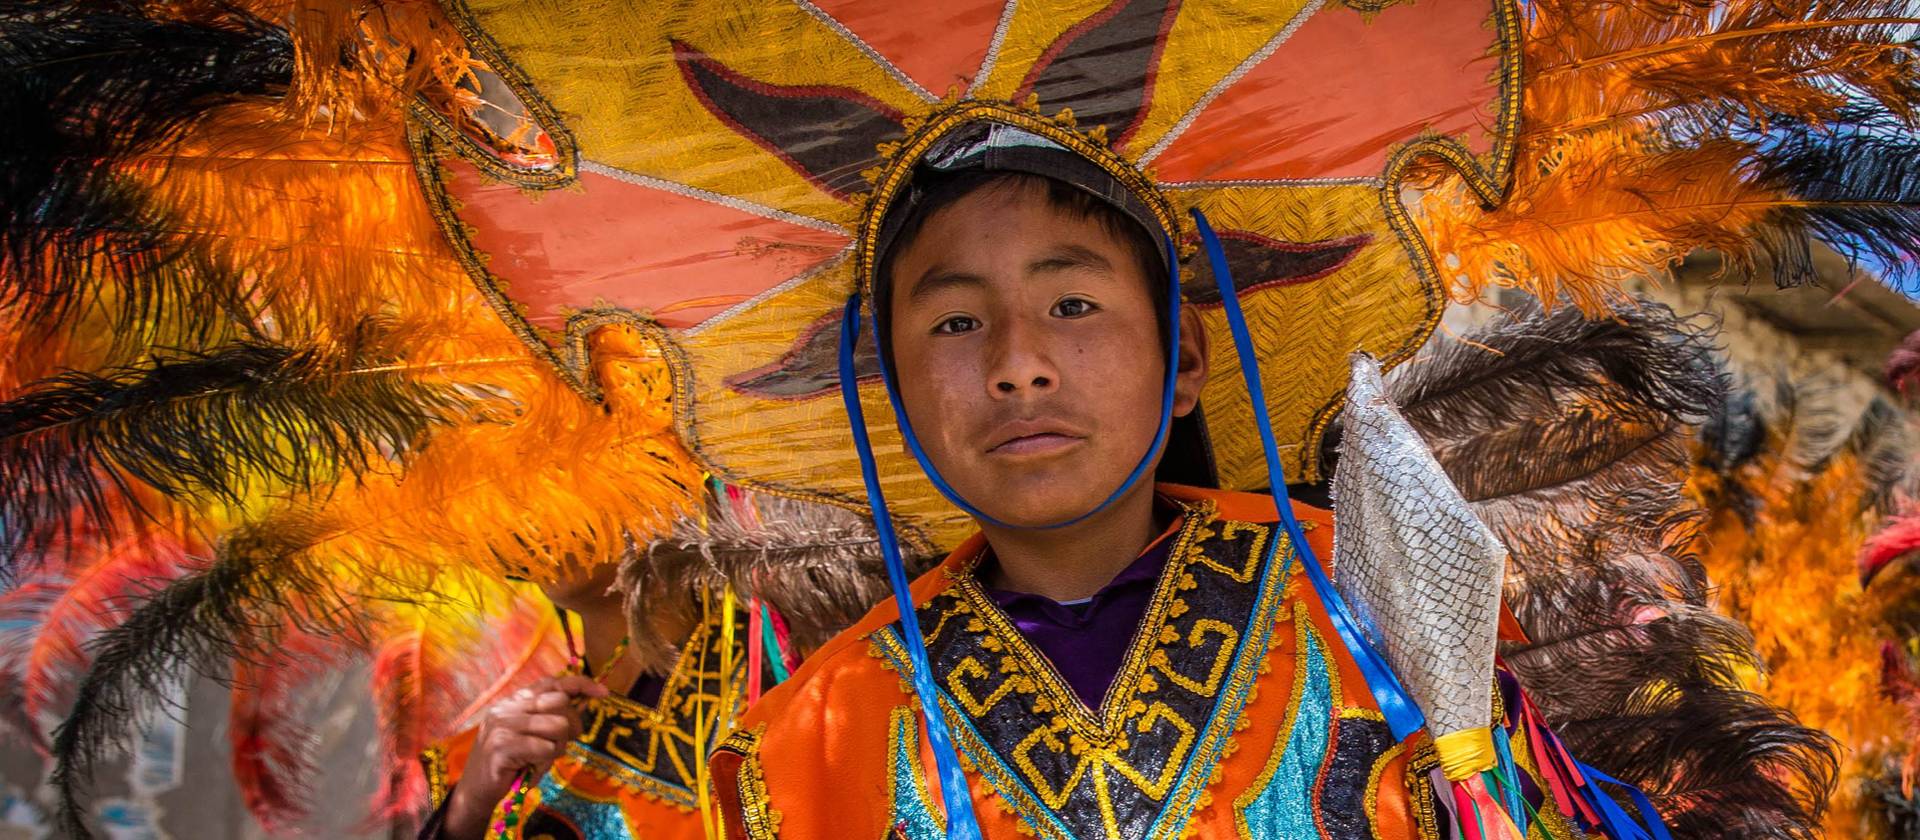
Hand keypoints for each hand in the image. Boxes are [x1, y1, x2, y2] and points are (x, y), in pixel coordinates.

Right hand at [441, 675, 609, 839]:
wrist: (477, 790)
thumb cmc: (511, 762)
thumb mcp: (531, 734)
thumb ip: (550, 716)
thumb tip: (583, 703)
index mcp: (514, 700)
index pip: (553, 682)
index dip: (580, 684)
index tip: (603, 693)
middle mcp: (507, 707)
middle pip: (561, 703)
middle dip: (571, 725)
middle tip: (560, 744)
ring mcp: (502, 725)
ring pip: (557, 726)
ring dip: (557, 747)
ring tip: (541, 758)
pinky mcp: (502, 746)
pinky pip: (546, 748)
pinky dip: (545, 761)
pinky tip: (531, 767)